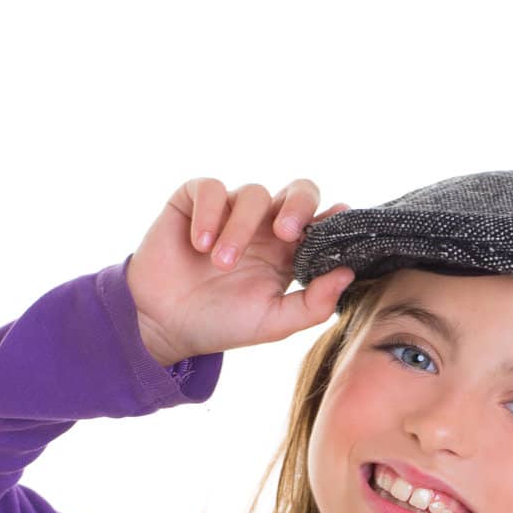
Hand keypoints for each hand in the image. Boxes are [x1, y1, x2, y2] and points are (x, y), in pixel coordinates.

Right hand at [125, 176, 355, 365]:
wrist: (165, 325)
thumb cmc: (221, 324)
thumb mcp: (273, 323)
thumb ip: (313, 305)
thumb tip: (348, 273)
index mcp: (288, 253)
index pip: (320, 223)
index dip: (332, 221)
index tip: (337, 225)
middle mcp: (265, 227)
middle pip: (298, 191)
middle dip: (298, 205)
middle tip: (285, 233)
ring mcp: (231, 211)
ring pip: (252, 194)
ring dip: (239, 229)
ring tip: (221, 264)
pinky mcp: (195, 201)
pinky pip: (210, 188)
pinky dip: (209, 214)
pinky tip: (200, 244)